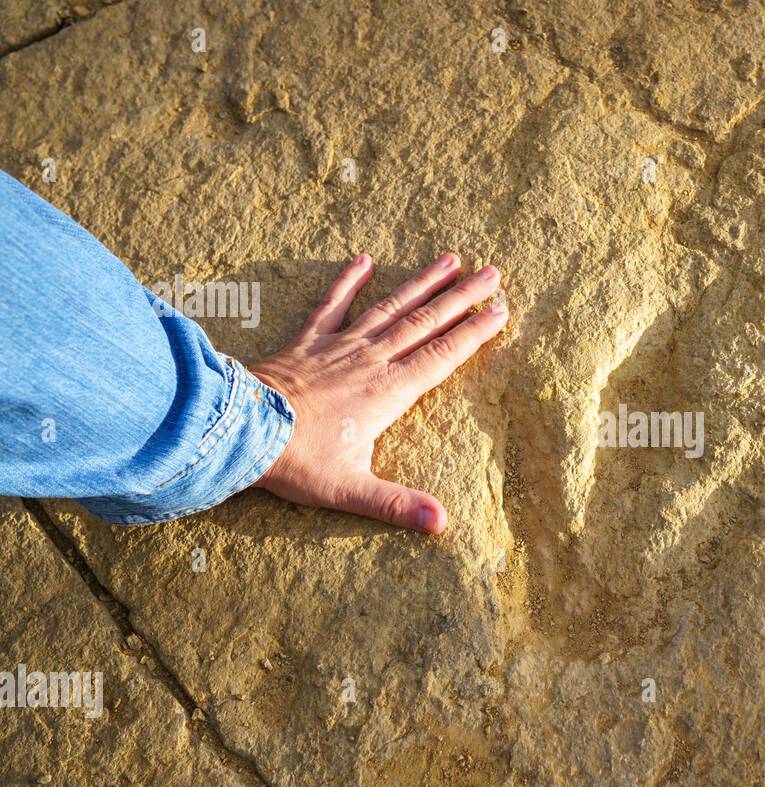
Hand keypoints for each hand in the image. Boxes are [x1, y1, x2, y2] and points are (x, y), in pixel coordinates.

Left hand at [249, 252, 506, 533]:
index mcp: (388, 392)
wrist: (239, 428)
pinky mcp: (308, 342)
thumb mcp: (350, 489)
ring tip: (450, 259)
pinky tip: (365, 259)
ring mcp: (339, 346)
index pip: (442, 357)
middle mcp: (371, 361)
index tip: (500, 310)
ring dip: (422, 282)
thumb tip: (441, 524)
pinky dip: (348, 281)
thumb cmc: (295, 460)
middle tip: (493, 273)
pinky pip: (332, 305)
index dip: (473, 333)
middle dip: (462, 298)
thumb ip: (397, 505)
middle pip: (425, 323)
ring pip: (390, 307)